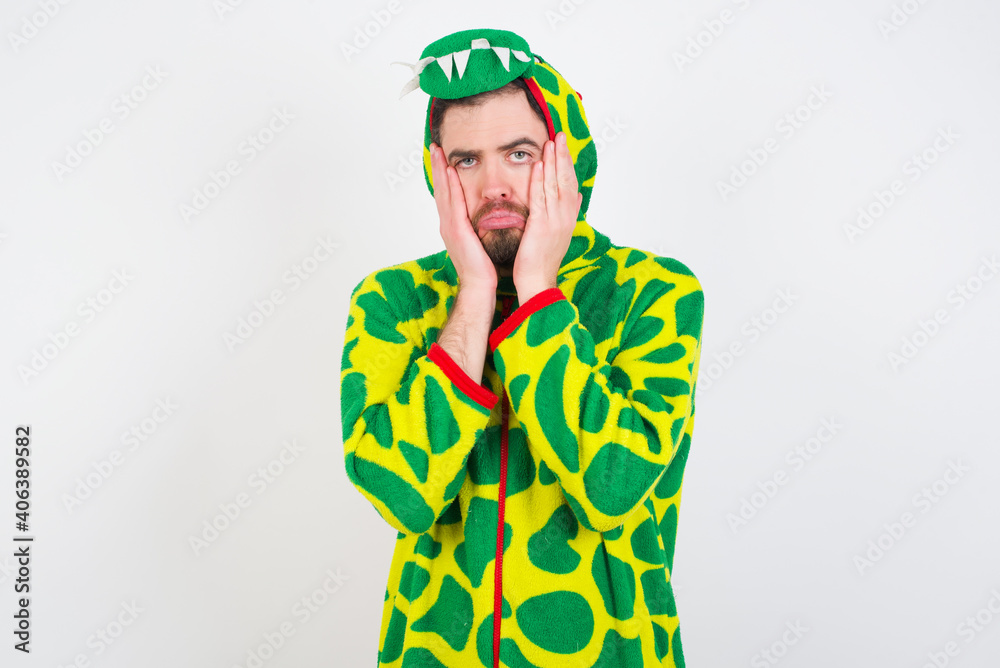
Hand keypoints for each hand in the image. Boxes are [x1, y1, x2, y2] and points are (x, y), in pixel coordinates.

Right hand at [429, 142, 496, 293]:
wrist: (479, 286)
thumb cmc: (482, 267)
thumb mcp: (477, 241)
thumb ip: (476, 227)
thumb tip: (482, 217)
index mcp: (453, 226)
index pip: (447, 195)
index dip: (443, 176)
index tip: (442, 158)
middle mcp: (448, 223)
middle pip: (441, 189)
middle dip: (437, 167)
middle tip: (434, 147)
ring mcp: (450, 226)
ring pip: (444, 192)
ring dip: (441, 171)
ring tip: (438, 152)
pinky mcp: (457, 230)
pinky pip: (454, 203)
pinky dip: (451, 187)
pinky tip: (452, 172)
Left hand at [513, 131, 582, 301]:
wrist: (537, 282)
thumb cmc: (542, 260)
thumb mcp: (558, 233)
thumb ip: (566, 213)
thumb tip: (577, 196)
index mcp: (568, 218)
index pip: (570, 184)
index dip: (568, 164)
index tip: (564, 146)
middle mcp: (565, 217)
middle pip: (566, 180)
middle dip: (563, 156)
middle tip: (560, 134)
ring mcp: (554, 222)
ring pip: (555, 186)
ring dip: (553, 162)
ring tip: (551, 142)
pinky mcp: (541, 227)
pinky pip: (541, 200)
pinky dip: (540, 181)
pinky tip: (537, 166)